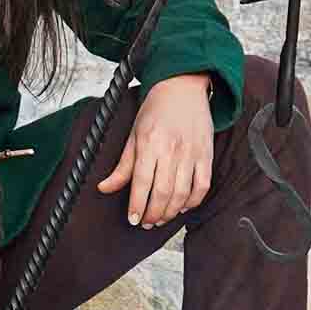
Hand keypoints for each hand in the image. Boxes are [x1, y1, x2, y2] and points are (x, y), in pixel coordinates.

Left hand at [95, 72, 214, 229]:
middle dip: (153, 214)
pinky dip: (193, 201)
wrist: (183, 87)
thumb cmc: (156, 110)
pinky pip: (202, 186)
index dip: (137, 205)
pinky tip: (182, 207)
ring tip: (161, 219)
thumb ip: (122, 166)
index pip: (141, 182)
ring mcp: (191, 153)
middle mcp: (171, 149)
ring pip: (182, 193)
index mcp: (149, 143)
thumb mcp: (133, 135)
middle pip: (162, 192)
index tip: (133, 219)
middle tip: (146, 222)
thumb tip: (104, 188)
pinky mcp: (206, 155)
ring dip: (170, 212)